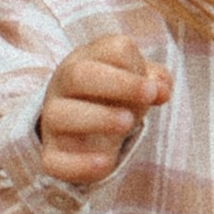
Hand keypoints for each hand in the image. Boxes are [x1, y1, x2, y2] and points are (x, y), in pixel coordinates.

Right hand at [39, 32, 171, 186]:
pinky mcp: (52, 156)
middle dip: (119, 83)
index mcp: (87, 60)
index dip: (135, 65)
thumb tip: (161, 89)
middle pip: (78, 74)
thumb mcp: (136, 83)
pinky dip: (80, 163)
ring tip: (128, 123)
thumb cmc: (114, 98)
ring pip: (60, 114)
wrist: (78, 132)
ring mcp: (53, 121)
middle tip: (149, 95)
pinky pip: (55, 161)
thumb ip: (154, 80)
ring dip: (98, 117)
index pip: (110, 50)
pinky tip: (106, 162)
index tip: (153, 88)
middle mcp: (63, 86)